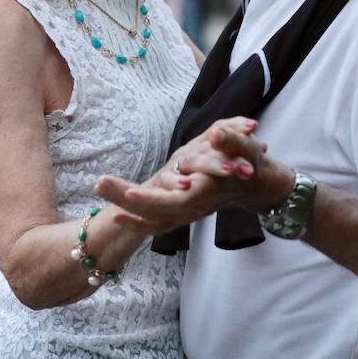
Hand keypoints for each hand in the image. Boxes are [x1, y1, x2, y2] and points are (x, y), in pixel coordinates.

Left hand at [95, 118, 290, 232]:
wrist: (258, 185)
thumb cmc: (251, 163)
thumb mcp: (247, 146)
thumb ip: (232, 138)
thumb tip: (217, 135)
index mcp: (205, 193)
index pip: (173, 201)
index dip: (150, 201)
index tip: (127, 196)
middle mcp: (194, 208)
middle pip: (154, 212)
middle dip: (124, 198)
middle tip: (99, 184)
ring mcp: (187, 214)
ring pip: (151, 219)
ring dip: (124, 206)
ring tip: (99, 189)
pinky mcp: (183, 213)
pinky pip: (156, 223)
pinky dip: (137, 221)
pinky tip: (116, 212)